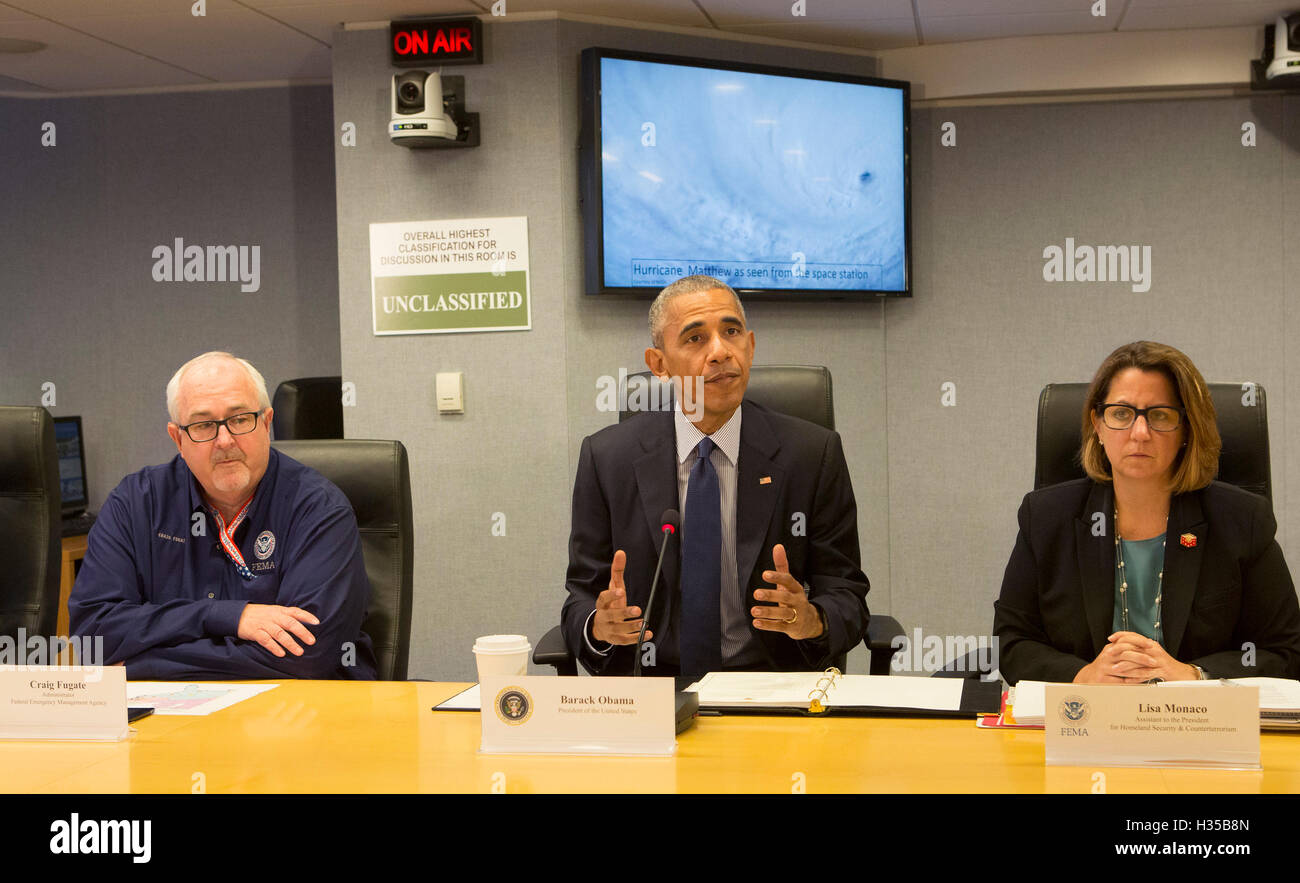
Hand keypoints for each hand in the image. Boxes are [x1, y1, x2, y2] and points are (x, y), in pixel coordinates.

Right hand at [237, 604, 318, 657]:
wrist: (238, 614)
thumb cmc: (260, 614)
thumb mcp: (274, 611)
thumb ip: (287, 616)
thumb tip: (304, 624)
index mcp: (280, 611)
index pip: (296, 612)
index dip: (307, 616)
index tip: (317, 623)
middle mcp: (273, 617)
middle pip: (290, 623)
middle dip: (302, 633)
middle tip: (311, 641)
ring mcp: (264, 625)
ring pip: (279, 634)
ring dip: (290, 643)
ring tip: (299, 652)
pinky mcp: (255, 633)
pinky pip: (266, 641)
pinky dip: (274, 647)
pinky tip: (281, 654)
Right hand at [591, 550, 650, 644]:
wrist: (601, 626)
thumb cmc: (611, 604)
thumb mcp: (614, 588)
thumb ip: (617, 571)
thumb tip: (621, 552)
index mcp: (602, 603)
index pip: (604, 598)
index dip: (611, 595)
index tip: (621, 591)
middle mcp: (604, 617)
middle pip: (612, 616)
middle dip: (624, 613)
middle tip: (638, 609)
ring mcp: (609, 629)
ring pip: (619, 630)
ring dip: (631, 626)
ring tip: (643, 622)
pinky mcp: (616, 639)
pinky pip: (625, 641)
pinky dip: (636, 638)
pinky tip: (648, 633)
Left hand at [752, 544, 824, 640]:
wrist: (810, 622)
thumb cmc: (794, 599)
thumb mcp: (789, 583)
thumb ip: (782, 566)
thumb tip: (778, 546)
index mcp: (796, 588)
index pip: (788, 581)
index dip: (777, 577)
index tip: (765, 574)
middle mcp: (797, 601)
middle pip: (785, 598)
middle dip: (771, 595)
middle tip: (756, 593)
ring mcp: (796, 615)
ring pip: (783, 614)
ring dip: (768, 612)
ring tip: (754, 610)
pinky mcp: (792, 628)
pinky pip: (780, 626)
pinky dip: (768, 625)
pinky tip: (756, 622)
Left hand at [1073, 631, 1197, 683]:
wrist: (1182, 674)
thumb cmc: (1163, 666)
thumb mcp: (1150, 655)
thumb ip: (1138, 651)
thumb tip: (1122, 648)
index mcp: (1150, 644)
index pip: (1134, 635)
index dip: (1121, 635)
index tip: (1110, 638)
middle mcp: (1154, 649)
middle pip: (1134, 646)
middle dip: (1119, 650)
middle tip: (1107, 654)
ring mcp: (1159, 660)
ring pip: (1138, 660)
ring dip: (1125, 665)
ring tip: (1114, 669)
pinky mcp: (1162, 671)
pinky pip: (1146, 673)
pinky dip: (1136, 677)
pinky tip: (1127, 681)